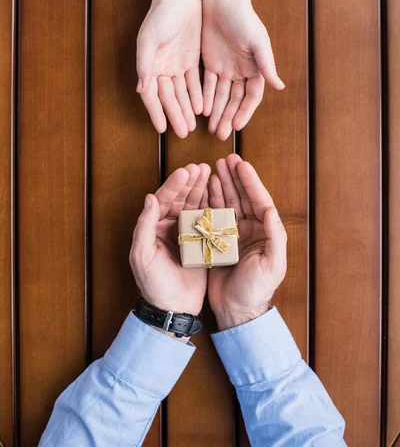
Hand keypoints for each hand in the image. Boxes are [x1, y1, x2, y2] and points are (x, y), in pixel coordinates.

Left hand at [129, 163, 209, 339]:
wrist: (173, 308)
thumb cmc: (153, 283)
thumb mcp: (142, 255)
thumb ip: (144, 226)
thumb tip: (149, 197)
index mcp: (153, 228)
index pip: (163, 200)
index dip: (174, 185)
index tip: (185, 171)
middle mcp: (168, 227)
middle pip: (179, 199)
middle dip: (190, 182)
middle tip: (201, 166)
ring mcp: (185, 234)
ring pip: (193, 206)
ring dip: (200, 189)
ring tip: (209, 172)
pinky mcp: (199, 243)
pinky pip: (205, 220)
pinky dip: (211, 206)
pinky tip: (218, 193)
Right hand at [136, 0, 202, 137]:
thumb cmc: (160, 15)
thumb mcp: (150, 38)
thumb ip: (144, 63)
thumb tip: (140, 87)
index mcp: (149, 65)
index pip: (151, 95)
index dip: (156, 112)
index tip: (162, 129)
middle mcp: (161, 68)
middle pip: (168, 98)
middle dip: (175, 115)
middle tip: (182, 134)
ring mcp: (177, 64)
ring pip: (182, 93)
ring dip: (186, 109)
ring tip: (192, 127)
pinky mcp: (191, 59)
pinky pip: (194, 82)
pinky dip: (197, 95)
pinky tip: (201, 109)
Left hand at [202, 0, 284, 140]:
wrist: (223, 0)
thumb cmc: (244, 19)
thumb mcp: (257, 41)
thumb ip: (266, 65)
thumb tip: (280, 86)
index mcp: (256, 69)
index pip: (251, 97)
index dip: (245, 112)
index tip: (237, 127)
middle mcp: (242, 72)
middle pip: (234, 100)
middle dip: (228, 118)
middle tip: (220, 135)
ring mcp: (225, 68)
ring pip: (220, 96)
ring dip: (216, 112)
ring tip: (211, 129)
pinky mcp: (210, 63)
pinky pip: (206, 84)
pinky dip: (204, 97)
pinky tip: (201, 111)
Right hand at [208, 154, 286, 330]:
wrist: (237, 311)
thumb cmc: (257, 290)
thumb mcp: (272, 265)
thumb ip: (275, 237)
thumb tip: (271, 209)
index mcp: (265, 232)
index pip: (259, 201)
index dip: (250, 182)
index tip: (242, 165)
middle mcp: (250, 230)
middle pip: (242, 197)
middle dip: (235, 177)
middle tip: (226, 159)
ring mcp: (233, 234)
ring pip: (228, 203)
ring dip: (222, 185)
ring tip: (214, 168)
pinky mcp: (217, 241)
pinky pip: (214, 217)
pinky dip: (210, 202)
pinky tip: (205, 189)